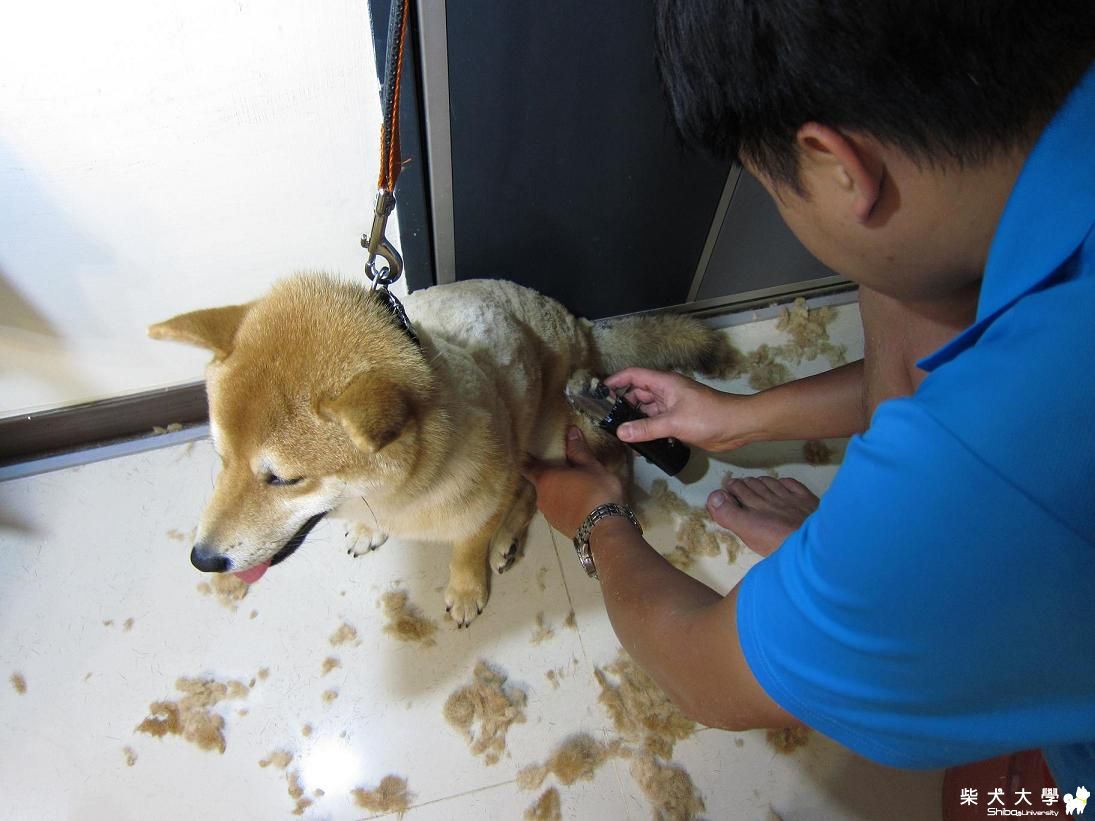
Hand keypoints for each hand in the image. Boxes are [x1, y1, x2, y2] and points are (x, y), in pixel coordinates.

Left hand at [522, 426, 625, 538]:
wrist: (603, 528)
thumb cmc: (595, 491)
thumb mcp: (591, 466)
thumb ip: (578, 450)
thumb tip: (571, 430)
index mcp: (546, 479)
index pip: (528, 468)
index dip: (527, 461)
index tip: (526, 456)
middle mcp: (541, 497)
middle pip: (541, 484)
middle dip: (549, 478)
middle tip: (562, 471)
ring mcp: (549, 515)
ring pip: (549, 499)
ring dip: (558, 494)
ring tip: (573, 489)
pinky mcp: (559, 527)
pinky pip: (559, 511)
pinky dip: (565, 507)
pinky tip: (578, 505)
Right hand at [606, 368, 757, 451]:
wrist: (737, 426)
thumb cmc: (708, 417)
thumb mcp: (674, 422)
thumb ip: (646, 428)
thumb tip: (620, 432)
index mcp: (665, 383)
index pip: (634, 375)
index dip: (616, 381)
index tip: (598, 392)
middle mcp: (666, 392)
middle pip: (638, 394)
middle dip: (622, 404)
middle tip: (605, 420)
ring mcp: (673, 407)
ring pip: (646, 410)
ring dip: (634, 420)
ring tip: (618, 433)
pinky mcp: (678, 421)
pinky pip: (656, 423)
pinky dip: (646, 430)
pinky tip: (638, 443)